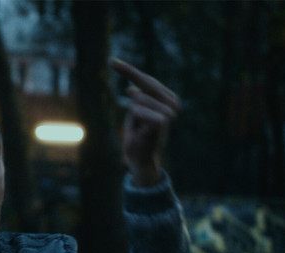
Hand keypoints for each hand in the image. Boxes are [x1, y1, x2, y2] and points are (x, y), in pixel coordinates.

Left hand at [110, 58, 180, 186]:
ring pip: (138, 98)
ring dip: (132, 112)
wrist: (141, 159)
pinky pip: (137, 110)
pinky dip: (134, 118)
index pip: (147, 80)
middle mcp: (173, 103)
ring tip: (139, 126)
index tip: (111, 61)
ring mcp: (170, 111)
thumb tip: (132, 89)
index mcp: (169, 99)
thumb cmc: (137, 136)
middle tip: (112, 63)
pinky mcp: (163, 120)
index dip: (129, 71)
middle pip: (145, 82)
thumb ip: (137, 99)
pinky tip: (141, 130)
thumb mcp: (136, 113)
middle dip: (129, 74)